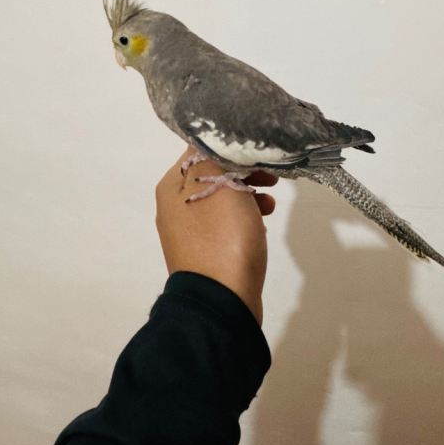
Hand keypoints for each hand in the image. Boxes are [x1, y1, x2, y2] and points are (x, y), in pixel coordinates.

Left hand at [155, 149, 276, 324]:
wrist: (221, 303)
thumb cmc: (223, 238)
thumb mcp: (221, 186)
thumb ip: (215, 156)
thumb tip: (210, 141)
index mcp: (172, 187)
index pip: (200, 150)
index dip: (232, 146)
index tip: (259, 151)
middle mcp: (174, 207)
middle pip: (212, 175)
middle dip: (244, 172)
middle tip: (271, 176)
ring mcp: (188, 232)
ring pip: (221, 199)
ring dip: (248, 195)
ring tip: (271, 203)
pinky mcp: (205, 252)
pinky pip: (225, 224)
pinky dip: (244, 218)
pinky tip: (261, 224)